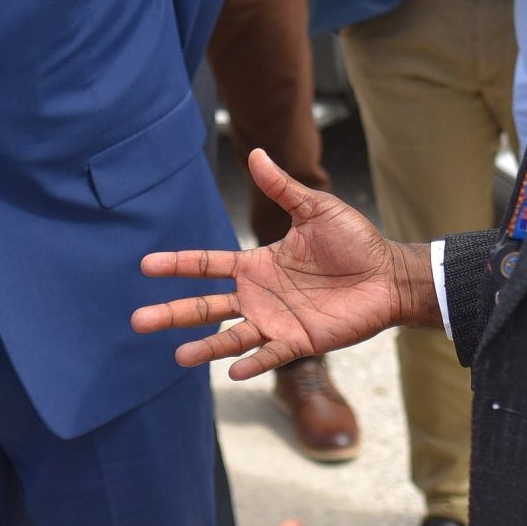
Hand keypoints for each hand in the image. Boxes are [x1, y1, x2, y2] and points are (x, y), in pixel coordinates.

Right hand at [133, 149, 424, 378]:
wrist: (389, 274)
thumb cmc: (355, 241)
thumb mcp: (315, 209)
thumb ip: (283, 188)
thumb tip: (256, 153)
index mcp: (258, 264)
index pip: (208, 265)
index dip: (178, 265)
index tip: (146, 265)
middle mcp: (260, 295)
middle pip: (207, 305)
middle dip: (173, 313)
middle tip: (137, 321)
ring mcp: (277, 320)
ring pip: (231, 336)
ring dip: (204, 346)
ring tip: (177, 355)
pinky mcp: (301, 341)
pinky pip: (271, 355)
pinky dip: (251, 363)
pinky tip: (232, 372)